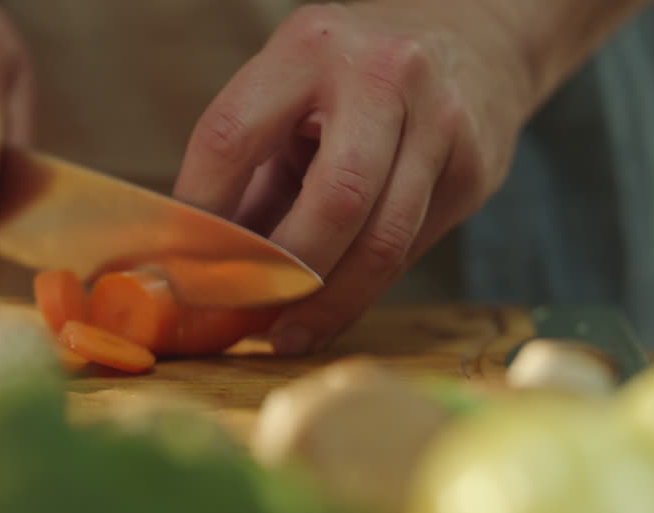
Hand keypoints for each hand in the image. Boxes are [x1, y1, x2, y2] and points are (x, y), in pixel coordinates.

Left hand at [174, 1, 534, 354]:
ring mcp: (440, 122)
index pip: (232, 137)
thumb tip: (193, 266)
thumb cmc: (352, 78)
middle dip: (283, 274)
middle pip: (333, 201)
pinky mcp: (473, 170)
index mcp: (309, 48)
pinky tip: (329, 312)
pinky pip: (409, 250)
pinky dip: (361, 292)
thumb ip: (245, 174)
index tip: (180, 270)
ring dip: (326, 304)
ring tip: (286, 336)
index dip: (199, 214)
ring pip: (381, 242)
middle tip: (244, 316)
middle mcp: (383, 76)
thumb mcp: (289, 93)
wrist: (472, 35)